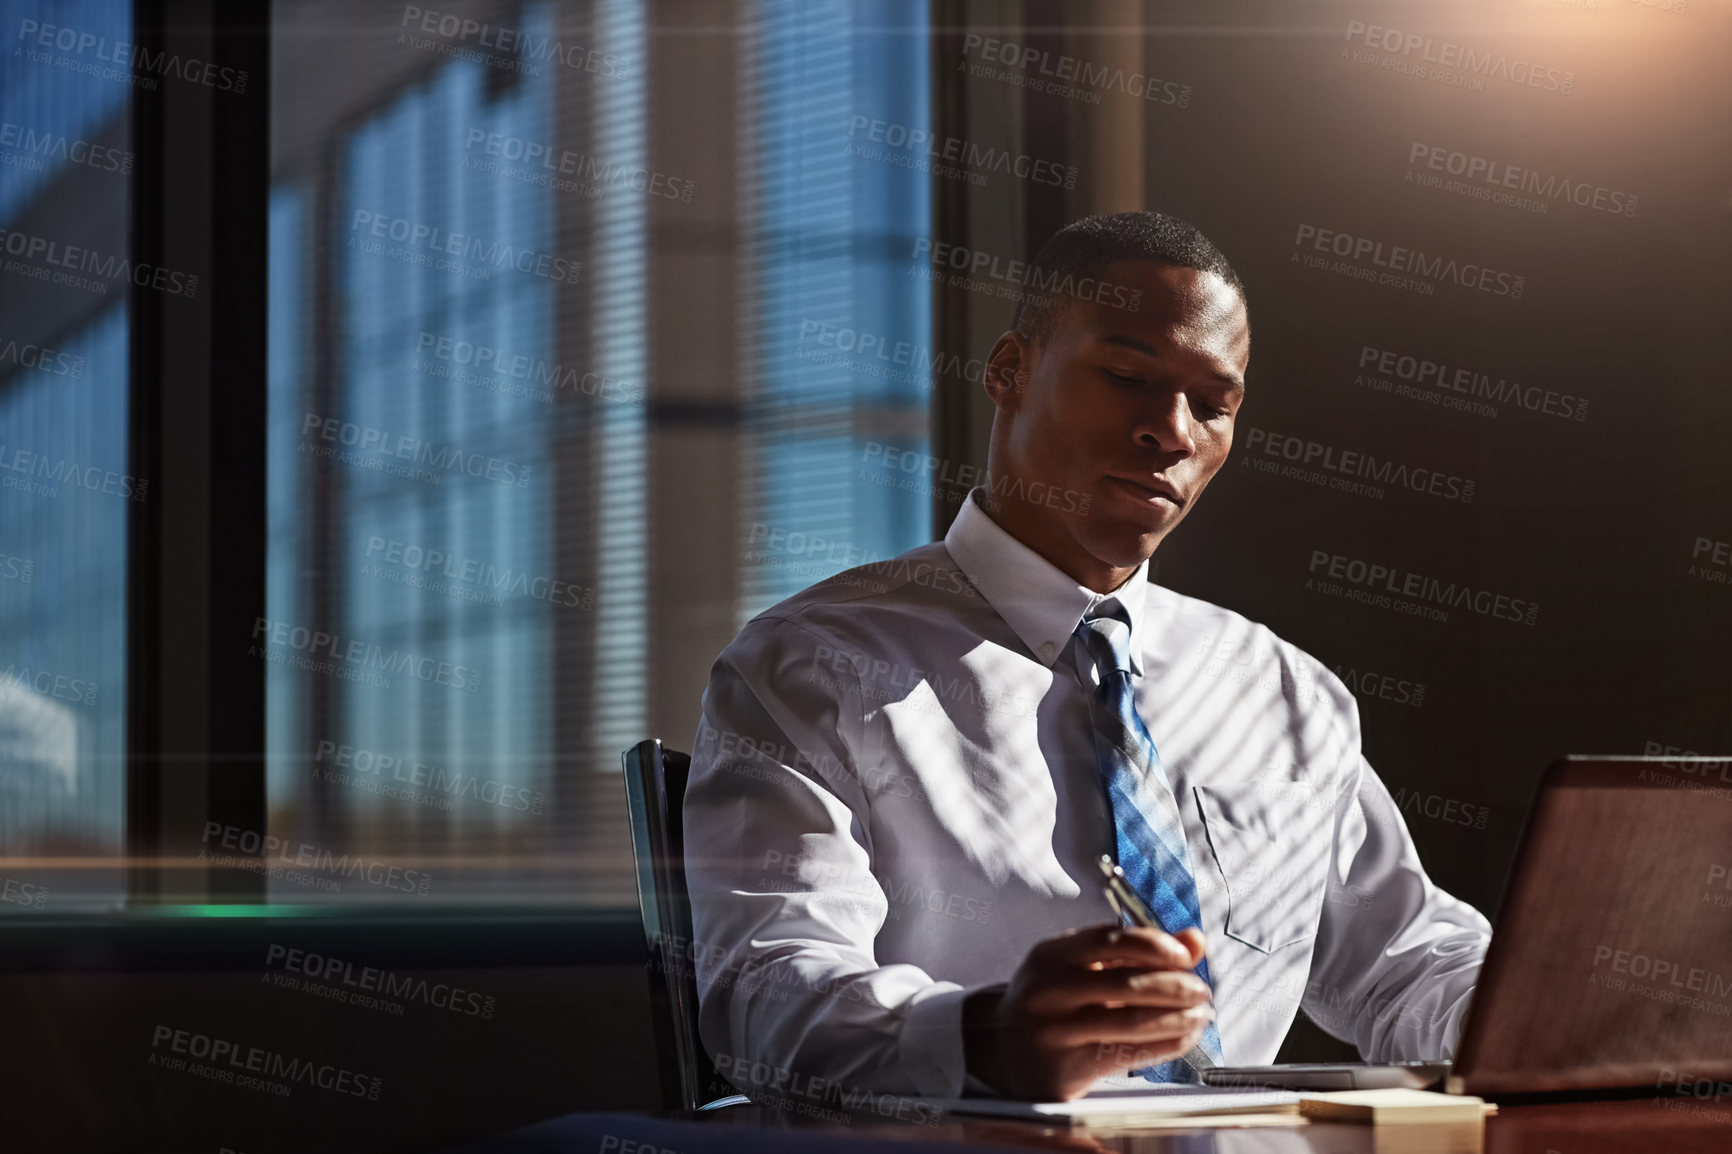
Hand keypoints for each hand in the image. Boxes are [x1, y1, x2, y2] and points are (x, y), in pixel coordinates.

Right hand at [963, 923, 1211, 1101]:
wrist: (1002, 1047)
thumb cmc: (1053, 1000)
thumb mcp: (1080, 965)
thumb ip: (1135, 951)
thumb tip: (1194, 941)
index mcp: (1050, 955)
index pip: (1108, 939)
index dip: (1153, 945)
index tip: (1184, 955)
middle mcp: (1047, 991)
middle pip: (1125, 984)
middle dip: (1176, 986)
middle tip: (1201, 990)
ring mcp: (1054, 1032)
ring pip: (1131, 1022)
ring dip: (1177, 1018)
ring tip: (1200, 1015)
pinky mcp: (1066, 1068)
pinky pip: (1128, 1055)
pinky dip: (1165, 1045)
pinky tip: (1183, 1038)